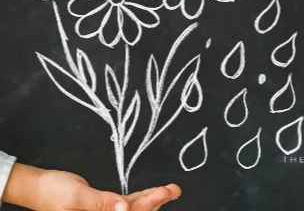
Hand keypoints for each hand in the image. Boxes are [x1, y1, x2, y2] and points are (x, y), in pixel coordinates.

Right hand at [3, 164, 180, 210]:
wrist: (38, 186)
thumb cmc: (52, 191)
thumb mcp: (77, 196)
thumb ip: (101, 202)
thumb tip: (123, 207)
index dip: (147, 206)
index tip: (163, 194)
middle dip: (156, 202)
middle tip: (173, 189)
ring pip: (134, 209)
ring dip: (153, 200)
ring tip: (171, 189)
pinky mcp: (105, 207)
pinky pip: (128, 204)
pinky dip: (142, 197)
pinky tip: (155, 192)